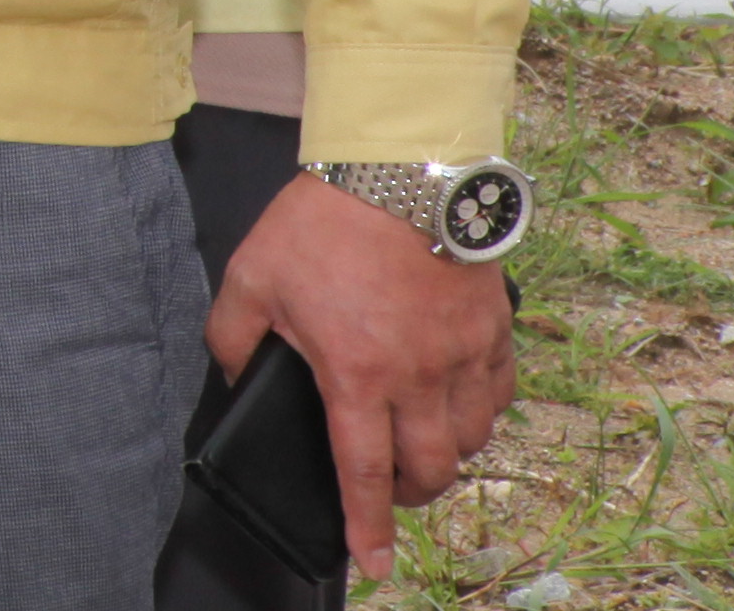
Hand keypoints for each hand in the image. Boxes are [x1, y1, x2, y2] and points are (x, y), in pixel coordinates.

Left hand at [207, 170, 518, 569]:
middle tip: (391, 490)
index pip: (363, 470)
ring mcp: (465, 355)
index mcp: (356, 373)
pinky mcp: (496, 329)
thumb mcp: (250, 275)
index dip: (368, 525)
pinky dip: (482, 413)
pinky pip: (501, 395)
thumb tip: (232, 373)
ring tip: (420, 444)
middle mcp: (418, 376)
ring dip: (446, 455)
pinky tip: (459, 403)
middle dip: (411, 495)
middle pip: (430, 469)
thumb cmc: (323, 222)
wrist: (397, 168)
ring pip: (471, 439)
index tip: (372, 563)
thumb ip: (232, 335)